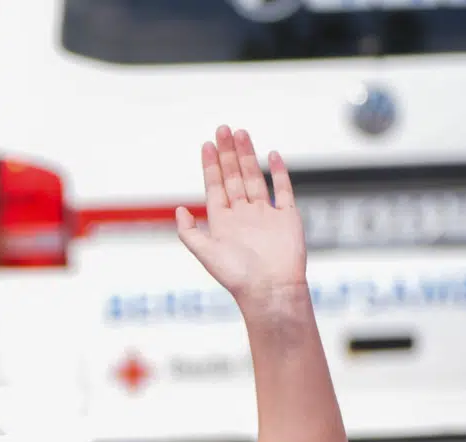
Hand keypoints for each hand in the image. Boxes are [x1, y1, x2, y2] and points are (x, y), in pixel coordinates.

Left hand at [176, 126, 306, 313]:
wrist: (270, 289)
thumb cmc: (237, 276)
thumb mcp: (205, 253)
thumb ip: (189, 232)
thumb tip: (178, 210)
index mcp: (222, 222)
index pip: (215, 186)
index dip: (210, 165)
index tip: (207, 144)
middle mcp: (243, 215)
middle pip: (234, 176)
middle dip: (228, 153)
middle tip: (223, 128)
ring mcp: (265, 214)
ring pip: (255, 177)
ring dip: (248, 155)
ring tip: (241, 132)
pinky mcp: (287, 216)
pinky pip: (283, 189)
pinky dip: (279, 172)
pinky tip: (272, 154)